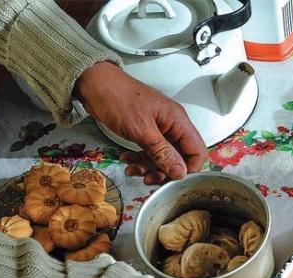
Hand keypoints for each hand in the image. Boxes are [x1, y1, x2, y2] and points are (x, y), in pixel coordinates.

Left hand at [76, 62, 207, 179]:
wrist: (94, 84)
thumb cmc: (118, 98)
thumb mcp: (141, 130)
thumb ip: (163, 153)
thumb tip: (181, 172)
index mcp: (178, 121)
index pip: (198, 151)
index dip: (189, 169)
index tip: (173, 179)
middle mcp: (173, 125)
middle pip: (180, 158)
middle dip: (165, 171)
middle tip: (149, 179)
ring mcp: (159, 129)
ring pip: (164, 157)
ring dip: (149, 167)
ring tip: (132, 169)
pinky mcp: (146, 132)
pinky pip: (150, 152)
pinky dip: (140, 159)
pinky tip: (127, 159)